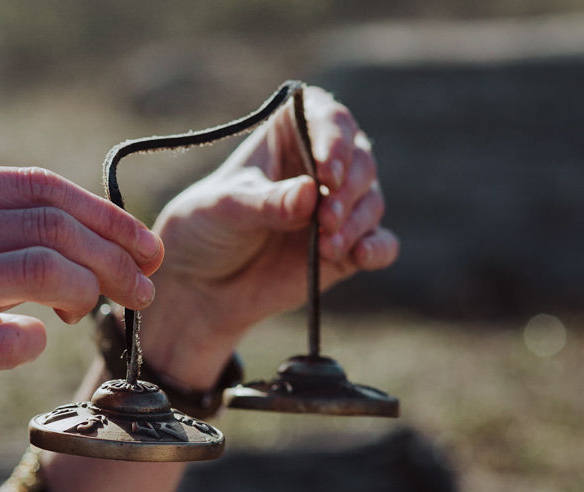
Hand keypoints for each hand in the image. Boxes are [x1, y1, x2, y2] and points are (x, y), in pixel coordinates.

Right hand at [0, 158, 162, 460]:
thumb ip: (8, 231)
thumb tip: (112, 236)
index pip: (36, 186)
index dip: (107, 217)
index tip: (148, 248)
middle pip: (44, 227)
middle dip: (113, 260)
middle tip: (142, 290)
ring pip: (33, 272)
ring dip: (86, 295)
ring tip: (91, 312)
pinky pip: (0, 342)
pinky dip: (31, 342)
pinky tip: (31, 341)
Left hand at [149, 86, 397, 349]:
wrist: (203, 282)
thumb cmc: (207, 227)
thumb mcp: (225, 209)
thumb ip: (266, 202)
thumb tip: (310, 194)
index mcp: (291, 132)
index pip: (328, 118)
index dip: (334, 140)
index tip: (325, 172)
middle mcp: (323, 163)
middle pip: (359, 161)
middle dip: (347, 190)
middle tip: (323, 219)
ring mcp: (339, 205)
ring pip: (371, 202)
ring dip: (355, 223)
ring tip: (325, 247)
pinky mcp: (349, 246)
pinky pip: (381, 244)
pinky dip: (378, 249)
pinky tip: (362, 255)